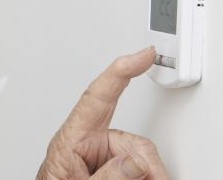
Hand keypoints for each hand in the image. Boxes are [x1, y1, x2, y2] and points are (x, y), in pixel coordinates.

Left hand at [36, 47, 169, 179]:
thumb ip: (109, 174)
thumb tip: (135, 159)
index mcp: (72, 139)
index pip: (99, 96)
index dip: (121, 71)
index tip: (143, 55)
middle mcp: (88, 143)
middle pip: (135, 142)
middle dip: (150, 165)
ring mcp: (101, 157)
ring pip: (142, 160)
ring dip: (150, 176)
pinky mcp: (112, 169)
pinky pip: (139, 169)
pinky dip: (146, 178)